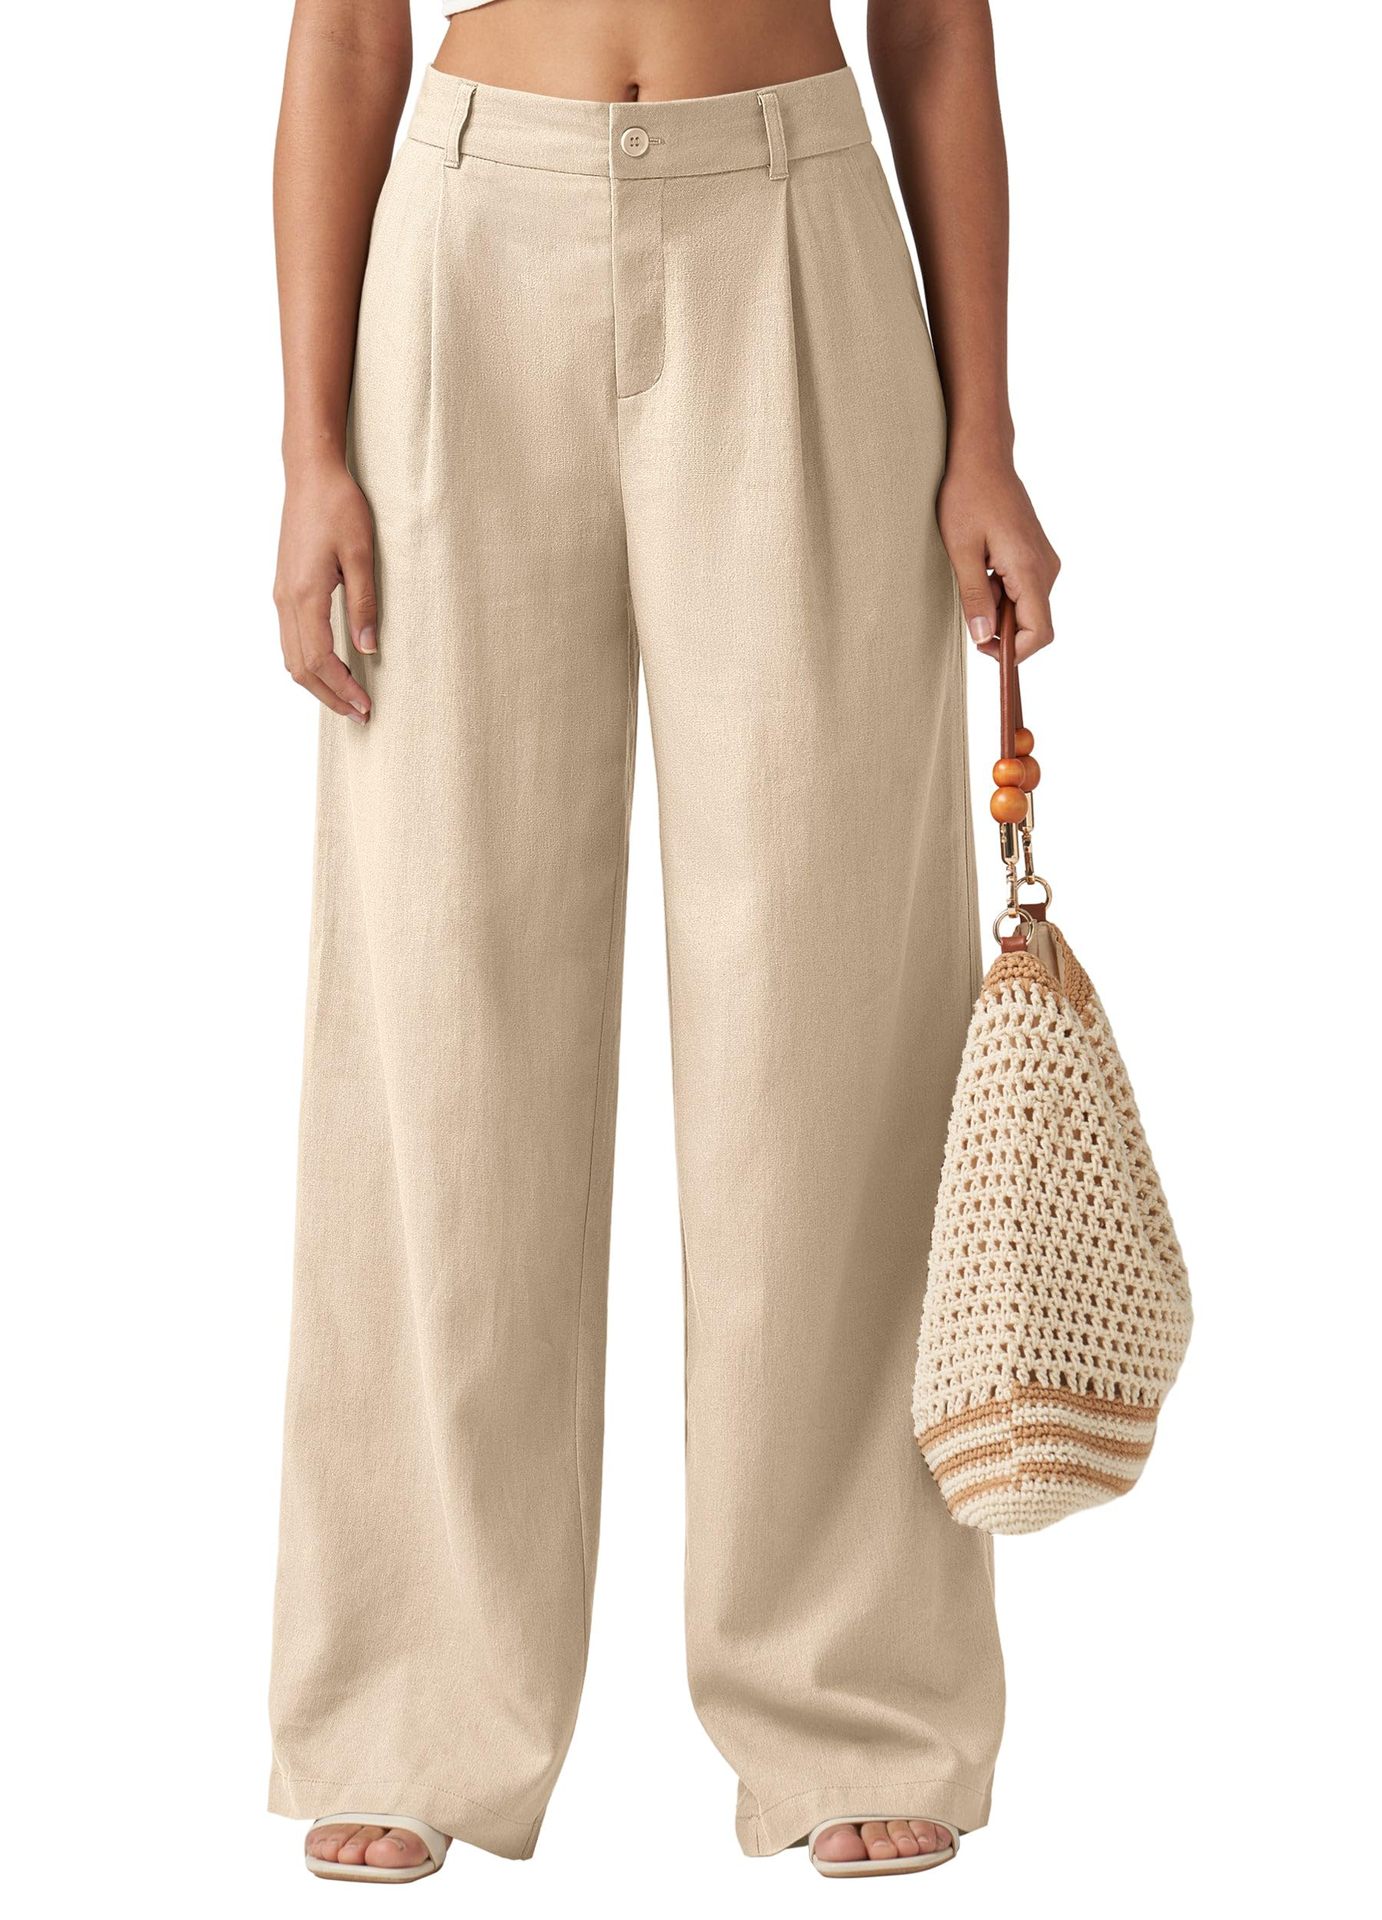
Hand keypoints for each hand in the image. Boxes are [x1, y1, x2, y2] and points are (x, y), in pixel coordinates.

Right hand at [273, 461, 376, 721]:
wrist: (310, 474)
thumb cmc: (339, 507)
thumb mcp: (362, 554)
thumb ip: (364, 604)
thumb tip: (368, 650)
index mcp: (305, 594)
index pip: (320, 659)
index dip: (342, 688)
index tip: (366, 706)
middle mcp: (286, 600)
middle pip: (300, 667)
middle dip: (330, 696)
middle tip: (360, 714)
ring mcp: (281, 595)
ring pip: (291, 657)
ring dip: (317, 683)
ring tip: (347, 699)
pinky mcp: (284, 589)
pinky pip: (290, 640)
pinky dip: (308, 663)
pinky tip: (330, 669)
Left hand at [938, 449, 1059, 663]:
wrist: (983, 457)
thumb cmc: (968, 496)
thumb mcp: (961, 550)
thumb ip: (975, 597)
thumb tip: (984, 637)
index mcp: (1030, 569)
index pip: (1040, 633)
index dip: (1013, 652)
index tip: (983, 646)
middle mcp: (1046, 568)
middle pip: (1034, 625)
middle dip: (1002, 628)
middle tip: (971, 604)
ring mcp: (1045, 561)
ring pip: (1028, 609)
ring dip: (999, 608)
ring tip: (976, 574)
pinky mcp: (1038, 556)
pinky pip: (1025, 590)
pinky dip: (1003, 592)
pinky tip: (984, 567)